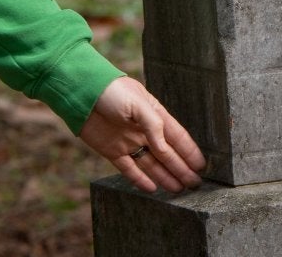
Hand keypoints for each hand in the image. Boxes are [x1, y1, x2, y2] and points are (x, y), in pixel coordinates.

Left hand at [77, 76, 205, 193]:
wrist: (81, 92)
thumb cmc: (112, 91)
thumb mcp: (138, 103)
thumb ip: (154, 126)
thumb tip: (165, 149)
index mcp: (153, 115)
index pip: (176, 137)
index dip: (189, 151)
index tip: (201, 165)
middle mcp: (143, 131)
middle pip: (166, 154)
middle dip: (181, 168)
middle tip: (195, 184)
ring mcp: (128, 142)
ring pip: (151, 164)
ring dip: (165, 176)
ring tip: (179, 189)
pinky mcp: (112, 151)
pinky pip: (129, 169)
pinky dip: (140, 179)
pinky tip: (152, 188)